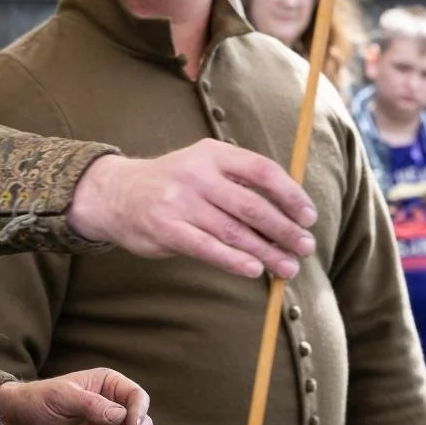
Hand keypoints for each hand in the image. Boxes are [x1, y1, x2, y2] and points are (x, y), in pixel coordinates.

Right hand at [68, 141, 317, 279]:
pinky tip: (253, 270)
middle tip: (305, 247)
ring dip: (266, 252)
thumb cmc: (173, 185)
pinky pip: (207, 248)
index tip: (309, 217)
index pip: (262, 170)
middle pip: (251, 205)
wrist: (116, 193)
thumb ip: (239, 183)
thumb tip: (289, 212)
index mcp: (213, 153)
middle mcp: (197, 174)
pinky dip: (233, 261)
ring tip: (287, 267)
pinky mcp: (165, 228)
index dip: (290, 195)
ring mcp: (179, 201)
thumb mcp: (204, 167)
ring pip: (233, 231)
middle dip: (284, 229)